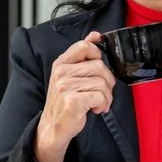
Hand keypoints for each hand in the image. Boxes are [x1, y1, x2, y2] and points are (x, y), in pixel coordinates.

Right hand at [35, 31, 114, 161]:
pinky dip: (103, 104)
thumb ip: (82, 55)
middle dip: (107, 82)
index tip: (98, 67)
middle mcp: (62, 73)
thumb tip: (95, 35)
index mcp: (61, 63)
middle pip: (100, 66)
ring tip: (98, 102)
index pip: (84, 46)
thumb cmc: (64, 101)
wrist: (53, 127)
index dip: (98, 55)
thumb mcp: (69, 75)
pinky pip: (100, 96)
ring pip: (102, 83)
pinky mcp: (73, 101)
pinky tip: (95, 109)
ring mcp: (66, 86)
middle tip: (102, 92)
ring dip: (106, 96)